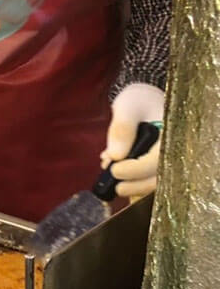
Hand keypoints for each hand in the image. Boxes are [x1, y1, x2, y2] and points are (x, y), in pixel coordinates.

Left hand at [101, 83, 164, 199]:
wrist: (143, 101)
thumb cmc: (138, 101)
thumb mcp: (127, 107)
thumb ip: (121, 129)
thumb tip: (114, 157)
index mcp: (173, 134)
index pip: (158, 160)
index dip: (136, 169)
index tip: (115, 170)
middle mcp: (175, 150)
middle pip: (160, 177)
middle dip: (136, 185)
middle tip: (115, 186)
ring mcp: (168, 159)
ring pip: (155, 182)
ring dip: (134, 187)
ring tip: (113, 182)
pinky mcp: (158, 166)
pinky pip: (150, 180)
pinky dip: (134, 182)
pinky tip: (116, 174)